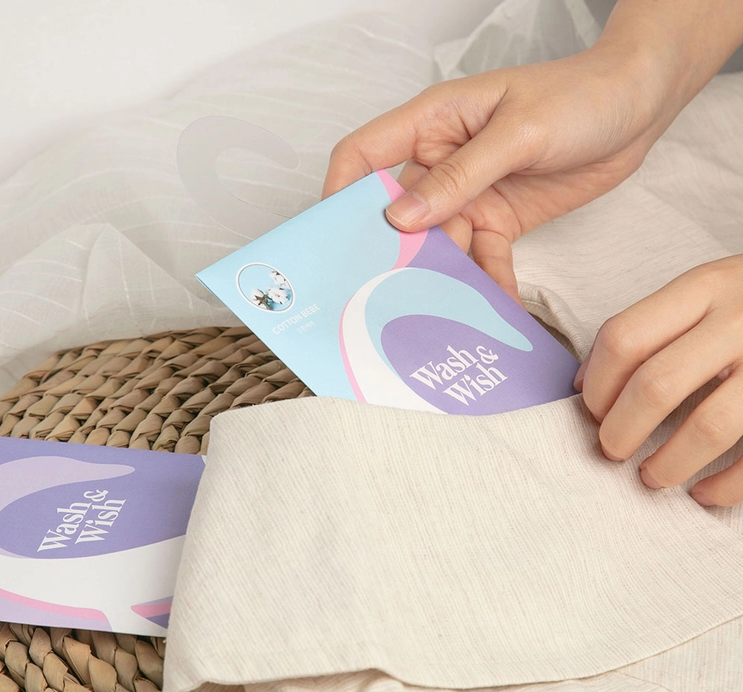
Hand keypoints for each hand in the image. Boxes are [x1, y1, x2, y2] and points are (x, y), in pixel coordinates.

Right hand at [322, 43, 675, 300]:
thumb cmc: (580, 95)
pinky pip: (482, 259)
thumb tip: (402, 218)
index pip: (365, 155)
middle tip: (392, 297)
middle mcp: (442, 161)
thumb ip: (460, 176)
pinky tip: (494, 307)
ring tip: (448, 313)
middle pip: (401, 216)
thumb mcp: (517, 133)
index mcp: (433, 122)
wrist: (638, 108)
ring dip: (447, 278)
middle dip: (398, 255)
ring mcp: (469, 194)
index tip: (335, 239)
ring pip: (442, 246)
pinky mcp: (498, 220)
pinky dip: (487, 282)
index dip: (342, 193)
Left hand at [574, 255, 742, 506]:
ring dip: (669, 463)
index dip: (598, 384)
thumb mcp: (706, 291)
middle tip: (612, 450)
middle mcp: (742, 319)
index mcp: (705, 287)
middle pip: (657, 383)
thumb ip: (649, 326)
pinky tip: (705, 494)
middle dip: (622, 429)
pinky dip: (727, 487)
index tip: (593, 411)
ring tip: (651, 477)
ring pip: (710, 425)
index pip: (624, 338)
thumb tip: (585, 383)